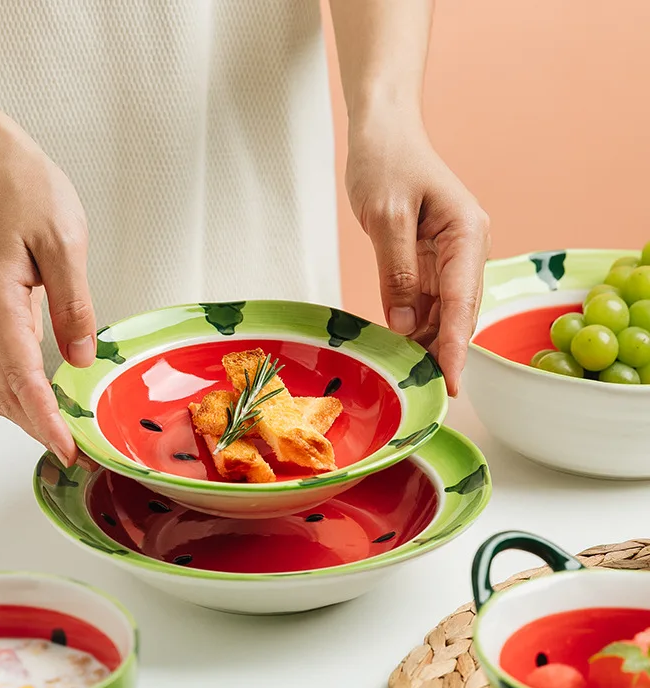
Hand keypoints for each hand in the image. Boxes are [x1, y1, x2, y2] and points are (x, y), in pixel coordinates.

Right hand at [0, 111, 95, 465]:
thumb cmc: (26, 191)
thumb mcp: (63, 243)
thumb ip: (73, 304)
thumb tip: (80, 357)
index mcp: (0, 303)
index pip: (23, 377)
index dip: (45, 418)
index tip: (66, 447)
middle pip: (7, 391)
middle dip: (38, 428)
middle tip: (73, 454)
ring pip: (2, 382)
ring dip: (30, 414)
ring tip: (64, 437)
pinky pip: (5, 363)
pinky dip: (25, 390)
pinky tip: (48, 398)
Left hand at [345, 122, 490, 395]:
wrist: (383, 132)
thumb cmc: (387, 162)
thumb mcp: (386, 216)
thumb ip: (397, 272)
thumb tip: (403, 323)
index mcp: (466, 234)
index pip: (462, 302)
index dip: (455, 347)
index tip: (452, 383)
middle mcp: (465, 249)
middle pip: (458, 313)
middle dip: (444, 353)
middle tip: (427, 393)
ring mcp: (449, 256)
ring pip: (442, 313)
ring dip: (426, 343)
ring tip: (409, 377)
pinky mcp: (430, 260)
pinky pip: (424, 301)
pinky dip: (413, 325)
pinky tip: (400, 347)